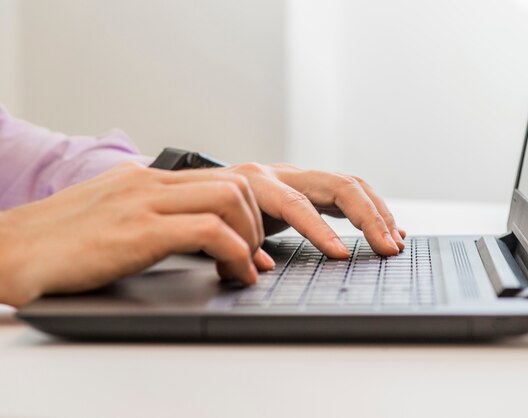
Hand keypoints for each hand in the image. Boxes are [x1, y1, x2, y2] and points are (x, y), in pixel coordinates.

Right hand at [0, 162, 272, 306]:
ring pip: (229, 199)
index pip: (217, 176)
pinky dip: (235, 254)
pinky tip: (233, 274)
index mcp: (144, 177)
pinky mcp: (139, 231)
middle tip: (254, 255)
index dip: (247, 209)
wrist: (9, 252)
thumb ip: (149, 213)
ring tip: (245, 266)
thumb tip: (187, 232)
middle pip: (234, 183)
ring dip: (250, 237)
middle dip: (256, 222)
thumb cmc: (58, 241)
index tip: (254, 239)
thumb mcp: (111, 214)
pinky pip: (210, 231)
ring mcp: (144, 202)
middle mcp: (148, 182)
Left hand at [223, 163, 406, 256]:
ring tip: (395, 240)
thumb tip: (261, 269)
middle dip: (369, 217)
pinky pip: (349, 192)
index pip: (296, 205)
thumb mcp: (218, 228)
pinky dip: (371, 210)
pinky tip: (387, 229)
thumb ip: (237, 247)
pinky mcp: (310, 185)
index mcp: (256, 184)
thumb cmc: (212, 210)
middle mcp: (282, 174)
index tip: (342, 255)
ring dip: (378, 212)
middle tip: (388, 247)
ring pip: (350, 185)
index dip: (320, 231)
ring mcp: (299, 176)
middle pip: (338, 185)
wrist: (204, 185)